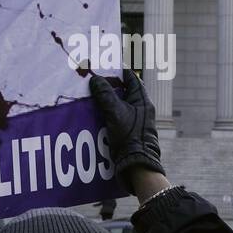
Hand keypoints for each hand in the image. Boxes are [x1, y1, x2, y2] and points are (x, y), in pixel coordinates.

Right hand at [89, 70, 164, 193]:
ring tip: (90, 96)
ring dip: (105, 101)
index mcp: (142, 100)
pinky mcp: (127, 131)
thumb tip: (96, 80)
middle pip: (123, 91)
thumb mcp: (115, 112)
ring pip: (118, 105)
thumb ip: (105, 95)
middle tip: (93, 82)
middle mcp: (140, 109)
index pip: (131, 79)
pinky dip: (105, 114)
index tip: (104, 67)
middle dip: (108, 86)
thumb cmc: (129, 136)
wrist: (136, 165)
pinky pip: (115, 117)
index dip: (118, 71)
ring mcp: (134, 120)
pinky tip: (94, 115)